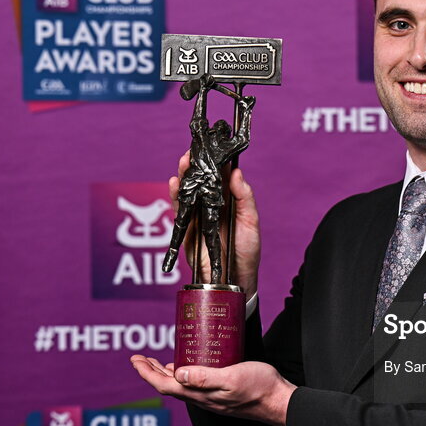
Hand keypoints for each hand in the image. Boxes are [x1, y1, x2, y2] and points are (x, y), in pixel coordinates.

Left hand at [130, 355, 294, 425]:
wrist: (278, 401)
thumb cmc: (259, 388)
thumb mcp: (231, 378)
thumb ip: (205, 378)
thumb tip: (176, 374)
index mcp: (200, 394)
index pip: (164, 385)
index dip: (147, 373)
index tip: (135, 360)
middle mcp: (202, 397)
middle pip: (168, 386)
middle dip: (151, 372)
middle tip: (139, 358)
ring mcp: (211, 396)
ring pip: (180, 385)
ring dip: (165, 373)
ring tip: (156, 362)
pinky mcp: (220, 391)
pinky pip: (194, 384)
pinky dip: (183, 373)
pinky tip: (187, 366)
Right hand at [170, 152, 260, 297]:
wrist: (235, 279)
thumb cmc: (247, 251)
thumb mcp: (251, 223)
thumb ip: (244, 198)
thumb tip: (236, 173)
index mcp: (228, 202)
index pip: (220, 176)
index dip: (214, 161)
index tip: (212, 146)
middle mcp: (212, 206)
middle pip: (201, 181)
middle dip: (196, 165)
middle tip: (193, 151)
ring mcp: (198, 216)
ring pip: (188, 191)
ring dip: (184, 176)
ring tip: (184, 162)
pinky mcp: (187, 228)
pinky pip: (179, 210)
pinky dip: (175, 196)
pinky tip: (174, 183)